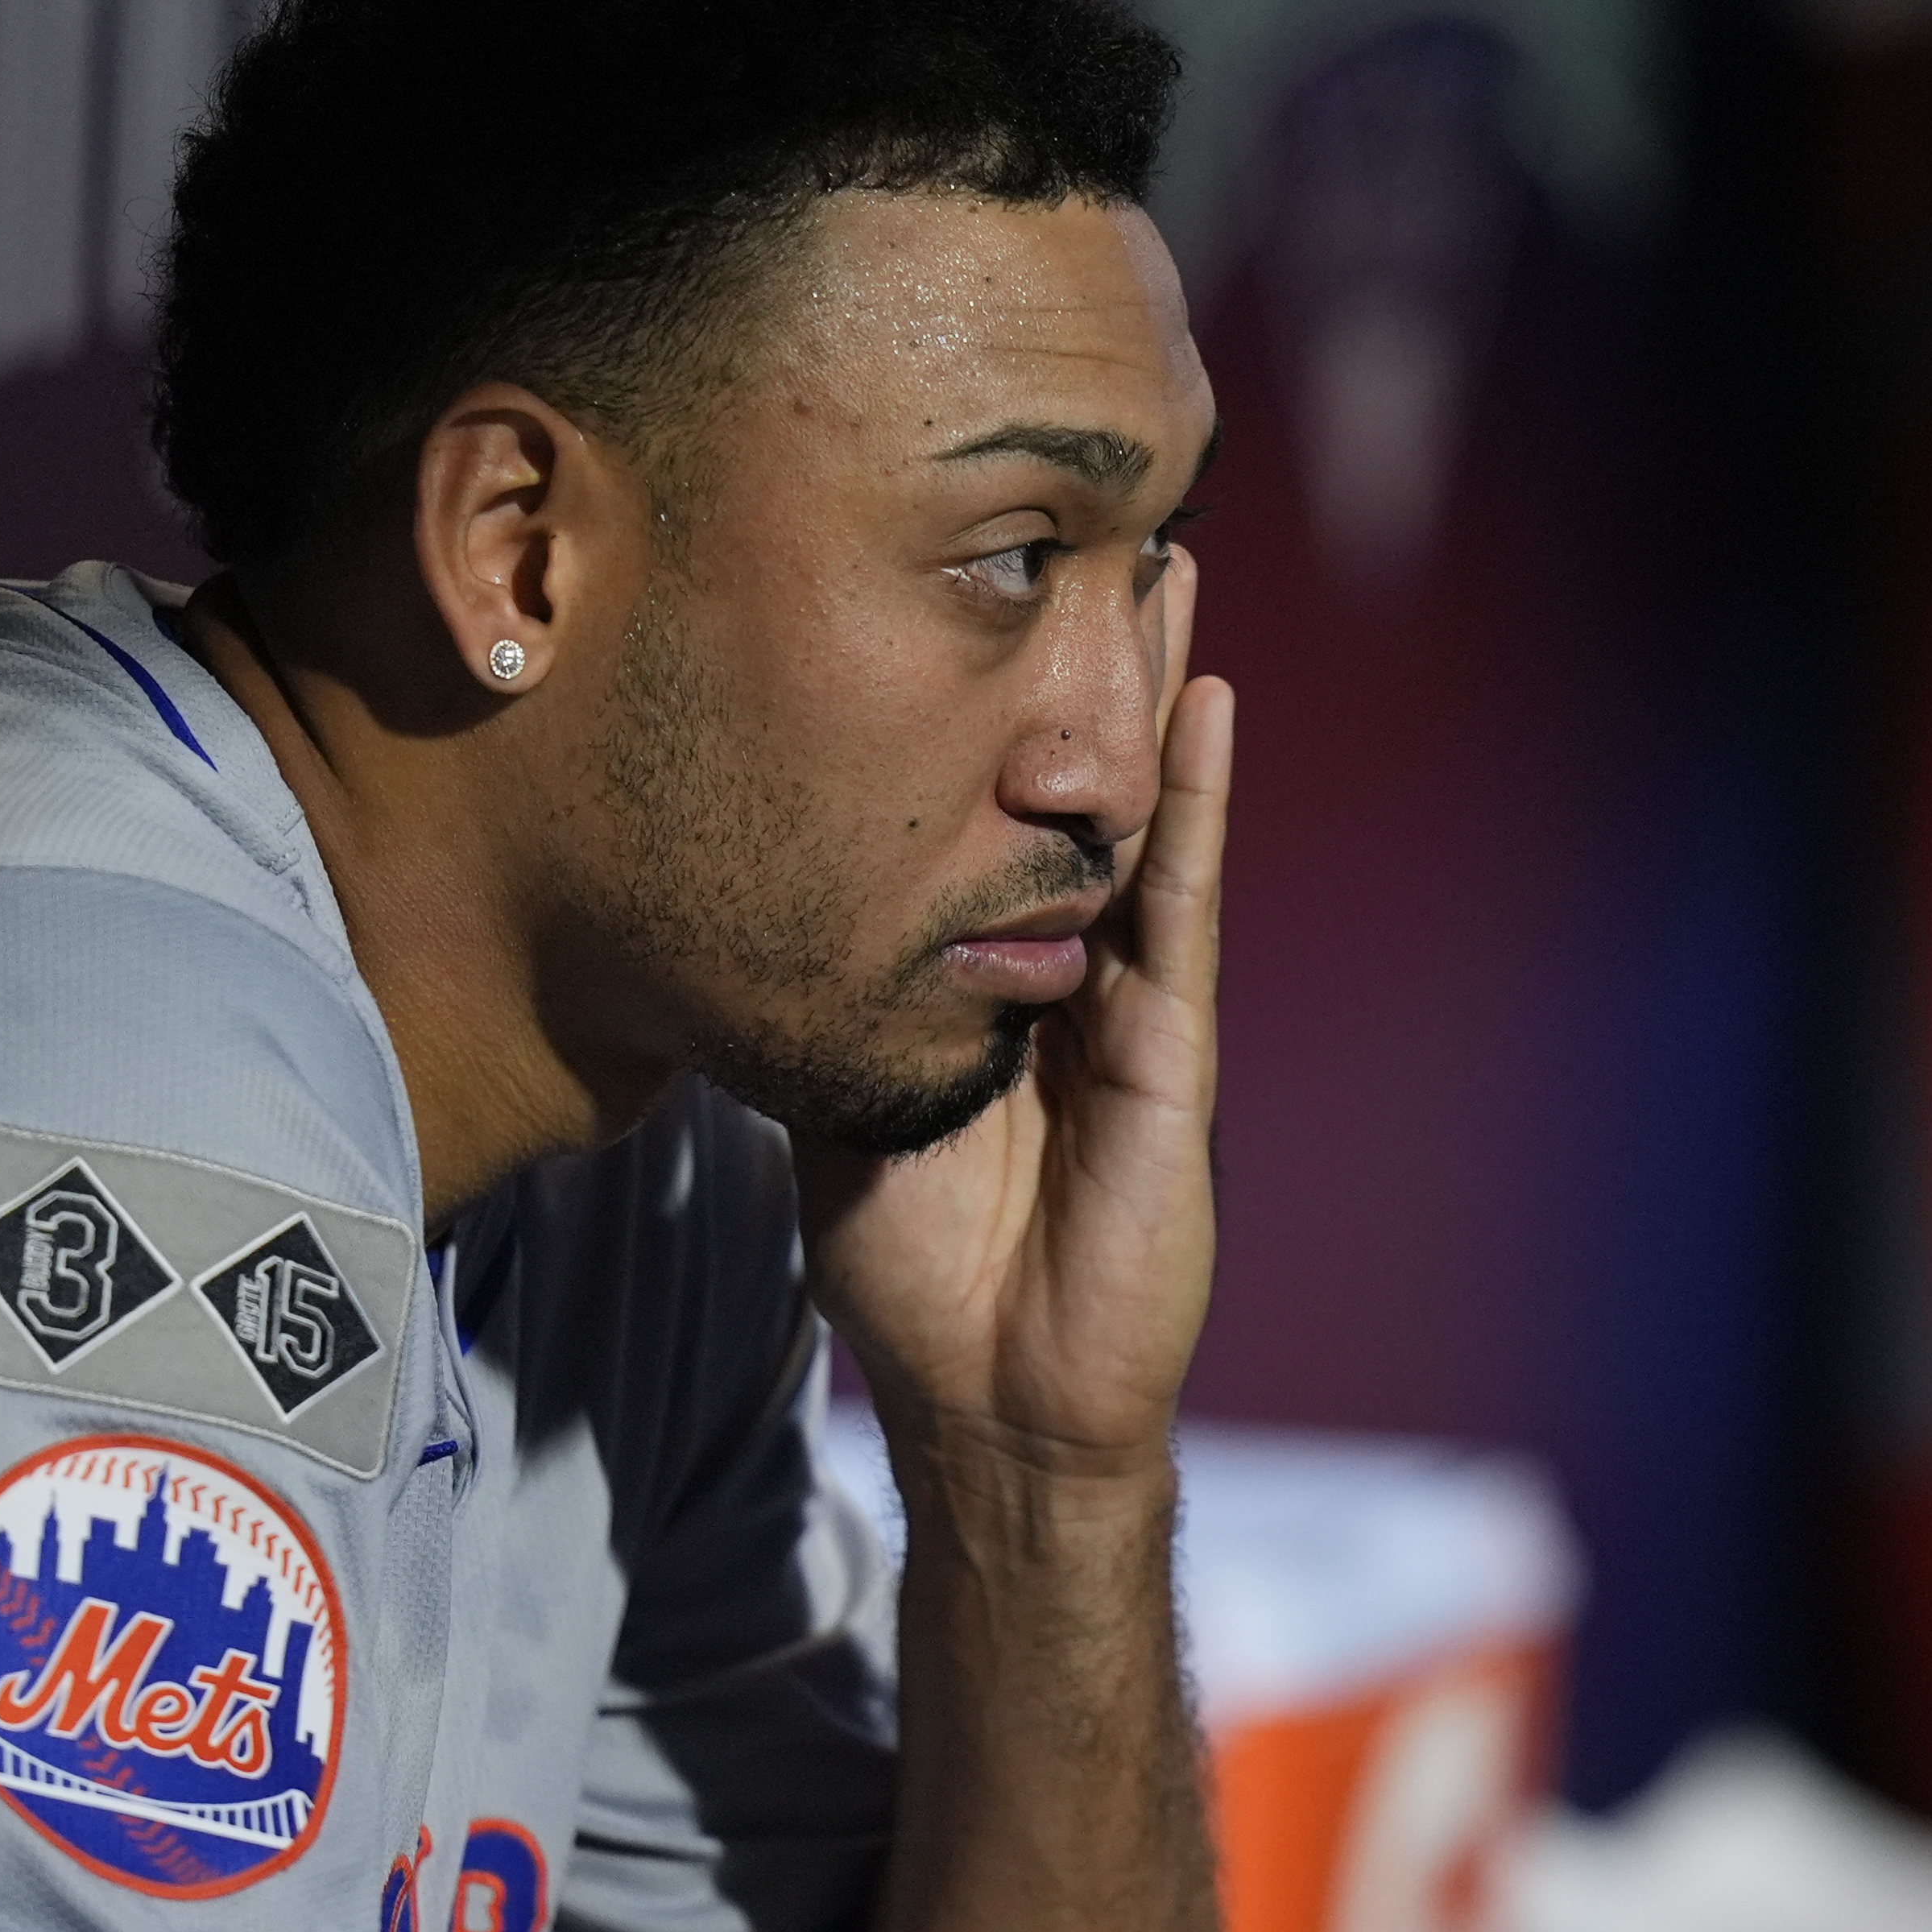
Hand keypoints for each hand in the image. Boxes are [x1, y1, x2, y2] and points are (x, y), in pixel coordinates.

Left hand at [801, 554, 1229, 1474]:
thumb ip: (826, 1009)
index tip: (990, 600)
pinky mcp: (1173, 1055)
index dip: (1008, 720)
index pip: (1008, 823)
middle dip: (1098, 673)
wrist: (989, 1400)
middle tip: (1107, 531)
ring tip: (1168, 571)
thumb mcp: (840, 1103)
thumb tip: (731, 917)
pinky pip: (1180, 907)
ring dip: (1157, 697)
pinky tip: (1200, 708)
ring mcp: (1134, 1008)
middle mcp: (1078, 976)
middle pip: (1088, 794)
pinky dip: (1190, 805)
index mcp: (1004, 983)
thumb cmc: (918, 1272)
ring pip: (1143, 822)